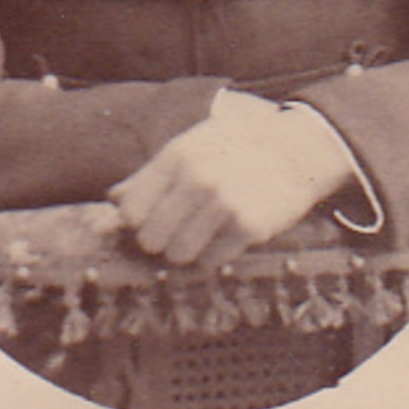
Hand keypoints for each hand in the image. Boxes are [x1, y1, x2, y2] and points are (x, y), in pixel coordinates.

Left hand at [108, 90, 352, 267]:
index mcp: (178, 156)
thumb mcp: (191, 146)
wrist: (297, 150)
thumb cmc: (236, 148)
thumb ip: (150, 174)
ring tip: (201, 235)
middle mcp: (197, 179)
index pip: (130, 211)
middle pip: (150, 239)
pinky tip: (225, 236)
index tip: (150, 220)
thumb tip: (112, 200)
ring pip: (178, 256)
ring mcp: (224, 204)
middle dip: (160, 241)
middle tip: (177, 232)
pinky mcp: (249, 227)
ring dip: (186, 252)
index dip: (137, 222)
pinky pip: (211, 262)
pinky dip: (214, 256)